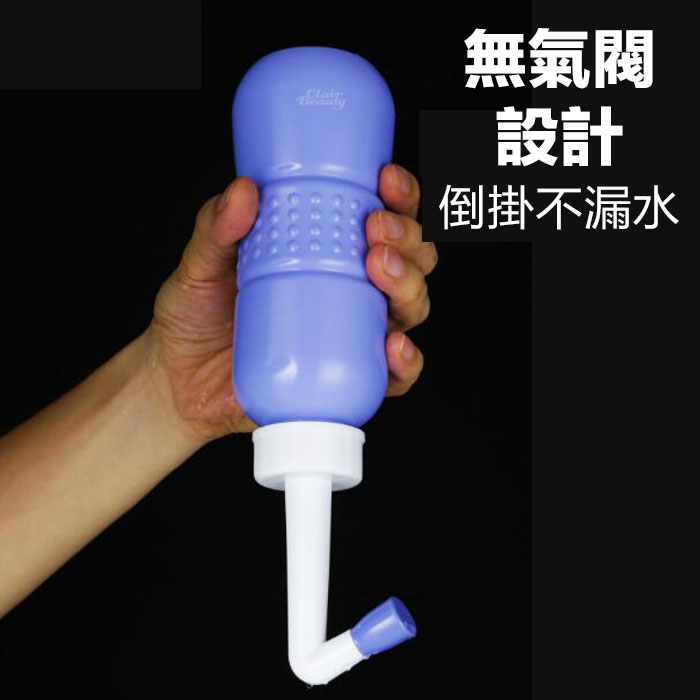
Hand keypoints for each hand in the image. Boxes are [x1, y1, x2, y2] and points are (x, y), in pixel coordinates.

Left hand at [144, 165, 436, 445]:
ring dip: (409, 285)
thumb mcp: (201, 266)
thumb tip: (243, 191)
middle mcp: (351, 293)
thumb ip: (216, 229)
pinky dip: (407, 363)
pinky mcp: (346, 379)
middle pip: (409, 261)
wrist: (176, 382)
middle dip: (408, 238)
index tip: (386, 179)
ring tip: (379, 269)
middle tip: (375, 230)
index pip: (383, 219)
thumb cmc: (195, 319)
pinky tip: (394, 344)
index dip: (400, 197)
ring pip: (409, 309)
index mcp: (329, 254)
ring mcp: (352, 336)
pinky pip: (393, 376)